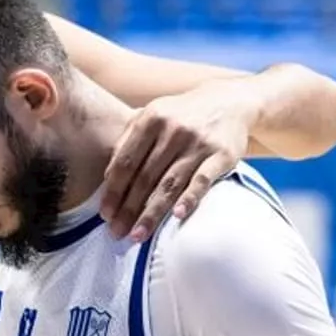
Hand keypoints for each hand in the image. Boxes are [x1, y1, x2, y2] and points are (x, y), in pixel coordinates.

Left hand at [101, 91, 250, 240]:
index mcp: (151, 119)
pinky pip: (203, 180)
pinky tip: (178, 216)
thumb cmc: (182, 114)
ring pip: (170, 184)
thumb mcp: (154, 114)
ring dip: (152, 213)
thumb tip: (108, 177)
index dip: (113, 190)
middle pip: (145, 177)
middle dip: (128, 208)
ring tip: (138, 235)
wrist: (230, 101)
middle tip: (116, 232)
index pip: (126, 161)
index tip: (105, 213)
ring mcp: (198, 143)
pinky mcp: (222, 154)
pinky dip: (190, 198)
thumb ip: (130, 139)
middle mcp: (173, 130)